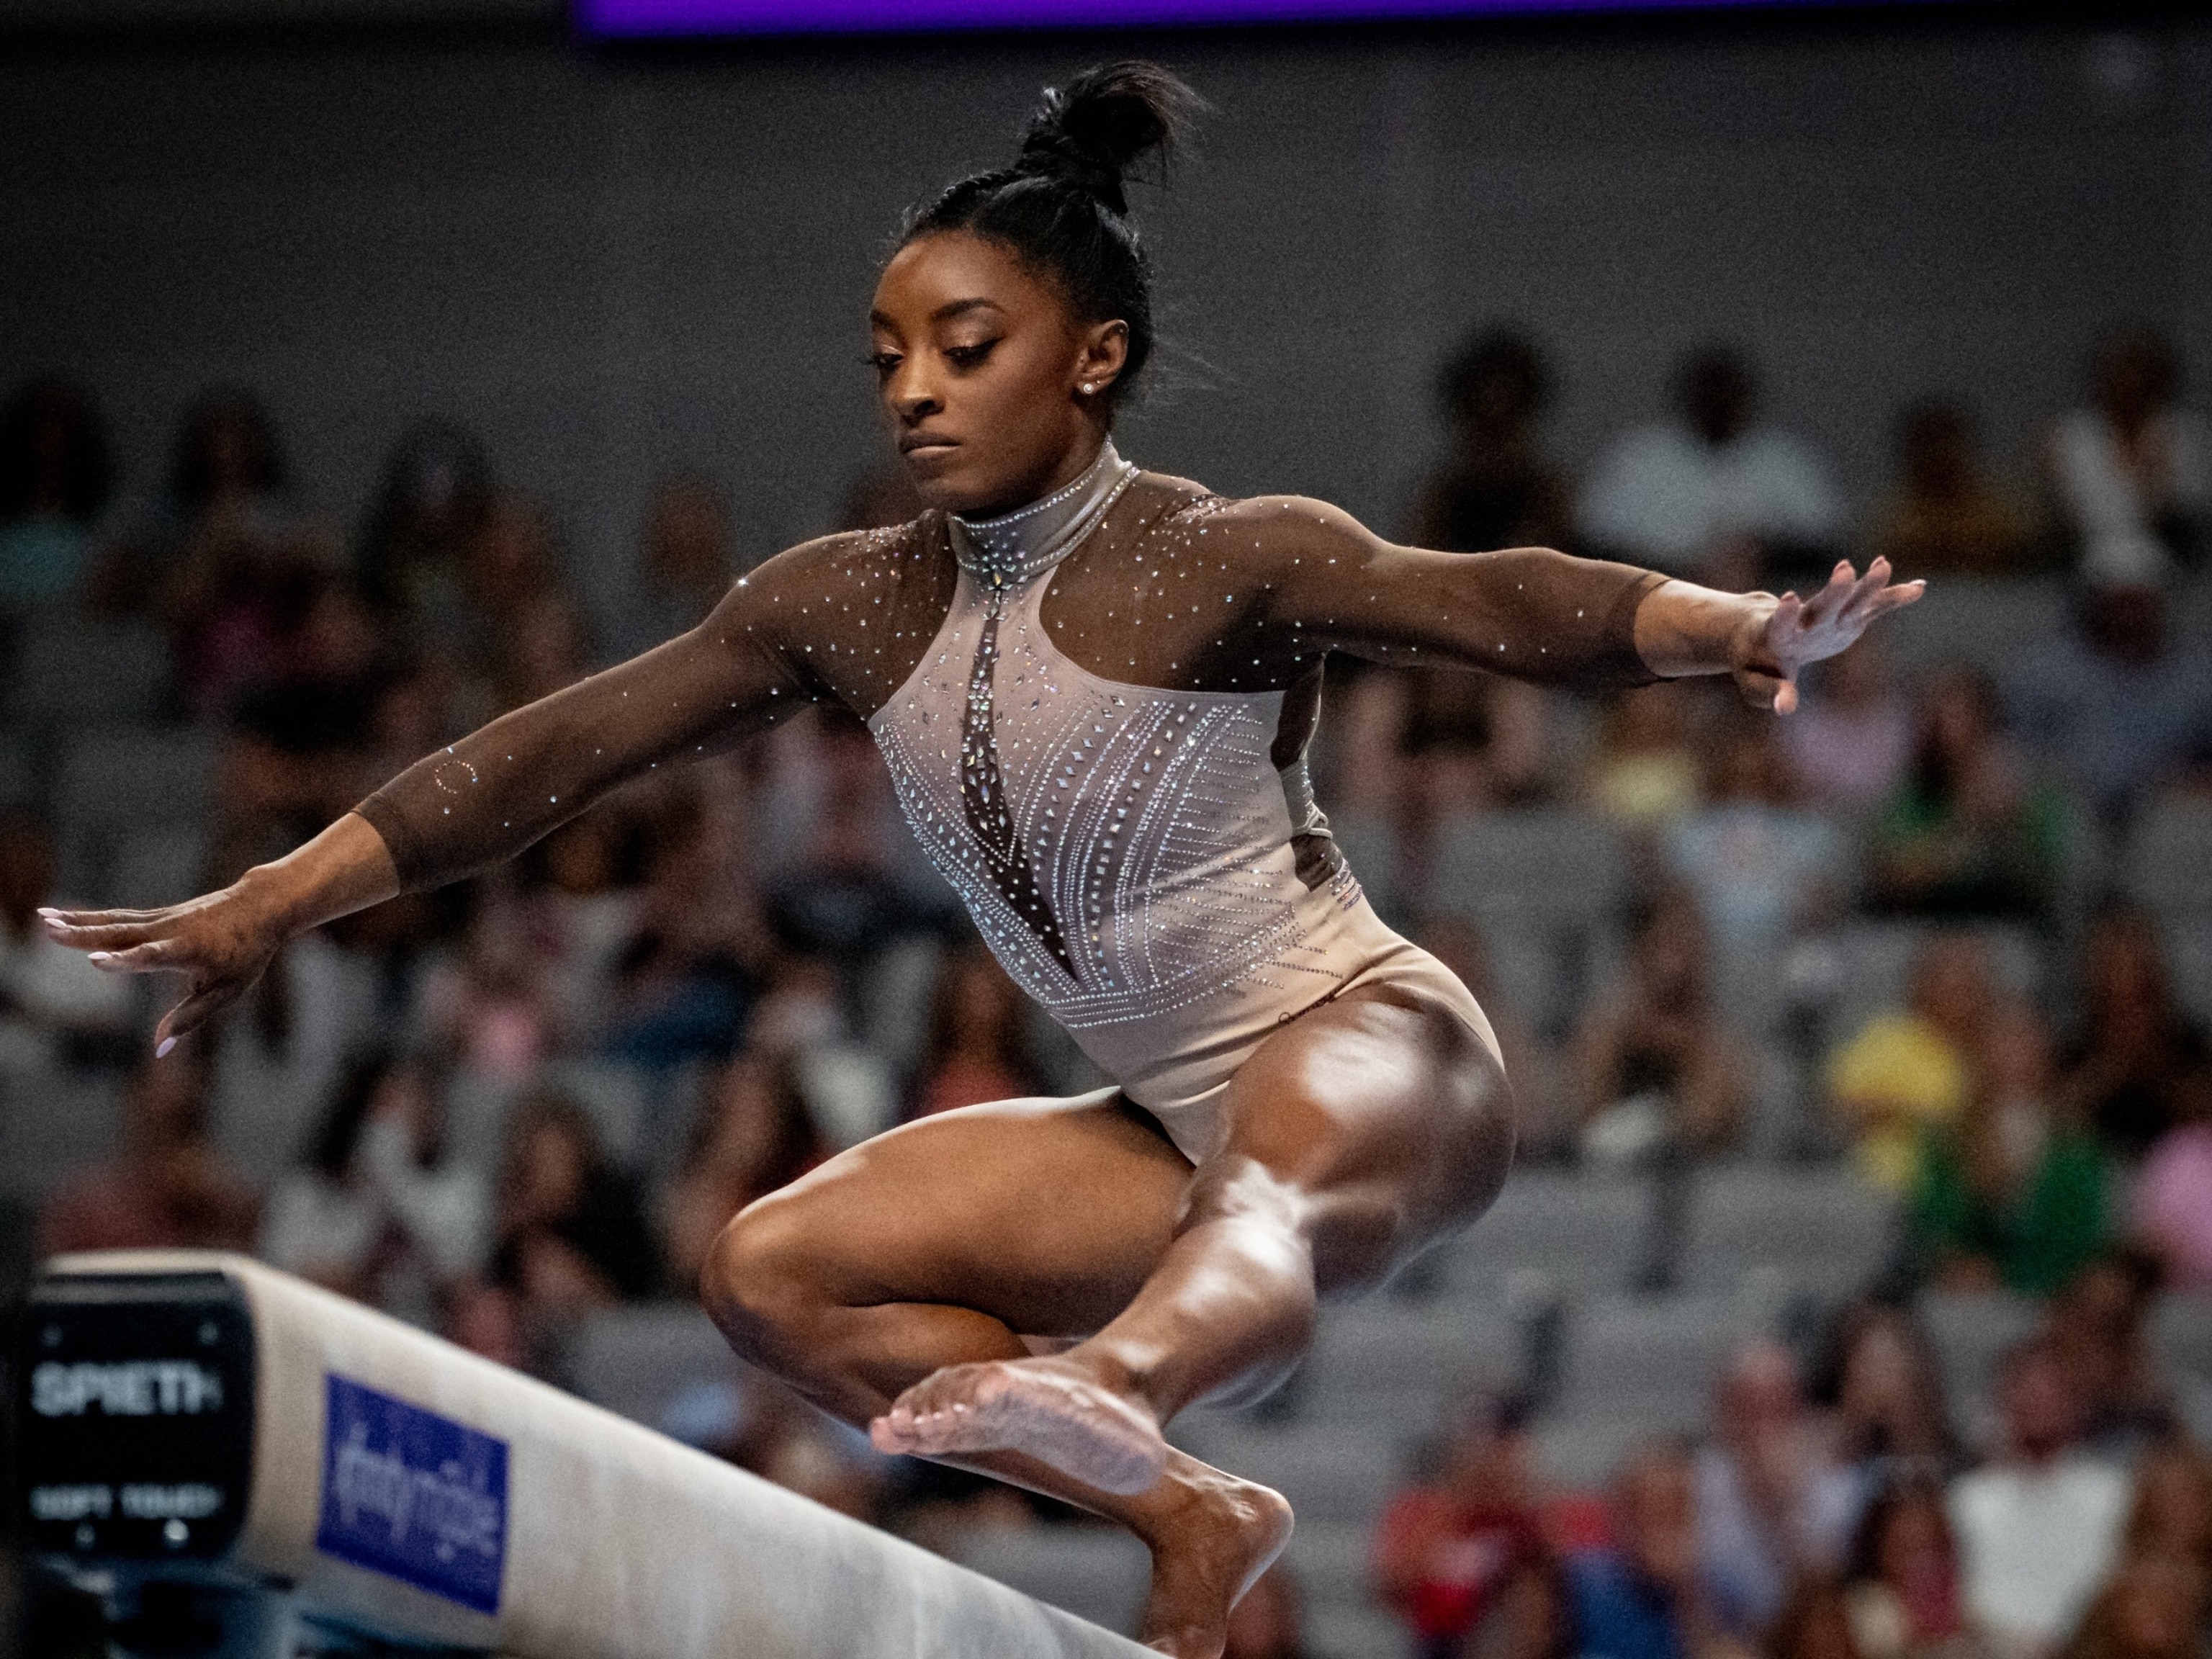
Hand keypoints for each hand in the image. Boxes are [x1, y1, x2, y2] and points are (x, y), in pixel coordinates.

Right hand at [41, 882, 287, 1055]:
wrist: (261, 905)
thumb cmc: (247, 953)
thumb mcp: (228, 991)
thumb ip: (190, 1017)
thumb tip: (158, 1048)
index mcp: (190, 950)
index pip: (152, 956)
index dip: (124, 960)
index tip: (95, 961)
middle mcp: (171, 930)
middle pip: (123, 933)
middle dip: (84, 933)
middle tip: (48, 930)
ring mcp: (163, 919)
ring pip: (116, 921)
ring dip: (78, 921)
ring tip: (42, 919)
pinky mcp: (158, 915)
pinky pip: (120, 918)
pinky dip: (91, 917)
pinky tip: (63, 917)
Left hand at [1730, 558, 1923, 712]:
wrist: (1759, 632)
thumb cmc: (1754, 663)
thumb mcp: (1754, 683)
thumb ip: (1770, 693)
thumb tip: (1787, 709)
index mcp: (1777, 635)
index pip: (1781, 625)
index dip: (1785, 615)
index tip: (1789, 598)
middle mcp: (1804, 621)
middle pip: (1821, 606)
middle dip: (1834, 591)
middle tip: (1844, 569)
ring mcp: (1827, 617)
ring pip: (1849, 600)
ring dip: (1866, 585)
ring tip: (1883, 565)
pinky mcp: (1846, 617)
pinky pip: (1871, 606)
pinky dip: (1892, 598)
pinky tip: (1918, 588)